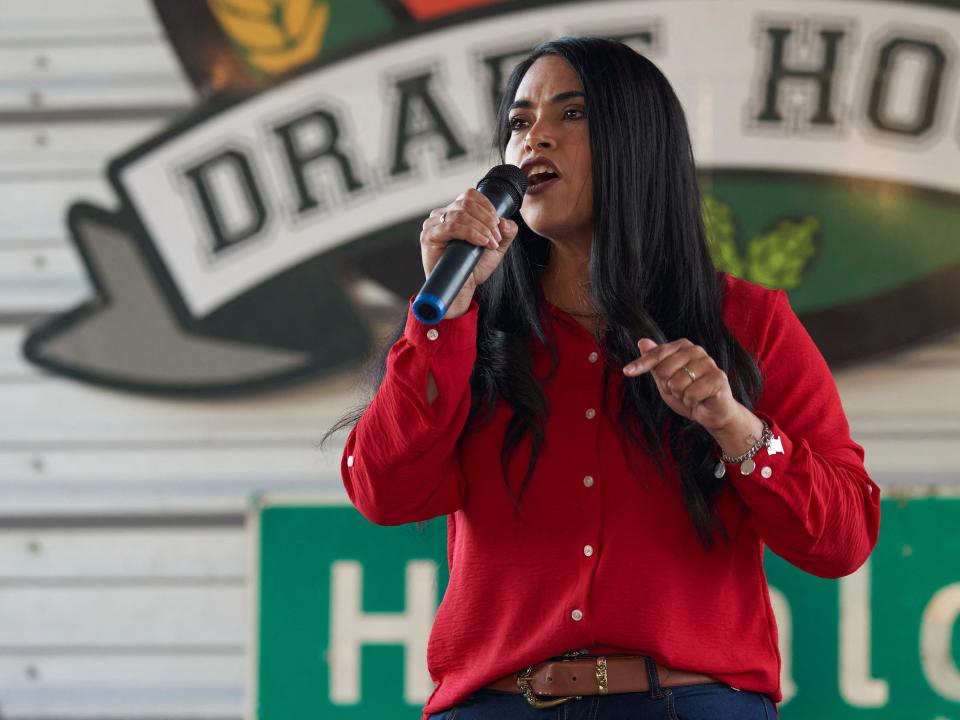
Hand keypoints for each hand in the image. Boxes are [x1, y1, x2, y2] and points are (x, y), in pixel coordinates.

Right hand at [420, 188, 519, 316]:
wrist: (462, 288)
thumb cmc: (473, 267)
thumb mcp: (496, 247)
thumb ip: (506, 232)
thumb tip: (506, 221)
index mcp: (456, 212)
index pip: (471, 195)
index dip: (488, 207)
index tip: (498, 225)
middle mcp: (443, 214)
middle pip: (467, 202)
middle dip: (486, 218)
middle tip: (495, 236)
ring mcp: (434, 224)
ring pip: (460, 213)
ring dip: (481, 227)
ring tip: (489, 242)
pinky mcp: (429, 236)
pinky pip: (451, 226)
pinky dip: (470, 232)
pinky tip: (481, 242)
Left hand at [623, 338, 758, 442]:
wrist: (711, 412)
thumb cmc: (687, 393)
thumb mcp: (665, 379)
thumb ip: (654, 362)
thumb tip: (642, 341)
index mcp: (683, 346)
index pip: (656, 354)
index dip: (641, 365)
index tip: (627, 372)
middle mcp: (696, 350)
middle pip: (663, 370)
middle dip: (668, 387)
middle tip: (681, 390)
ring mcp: (708, 363)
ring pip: (676, 384)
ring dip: (680, 395)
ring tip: (691, 394)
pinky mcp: (718, 378)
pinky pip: (690, 394)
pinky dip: (691, 402)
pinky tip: (700, 399)